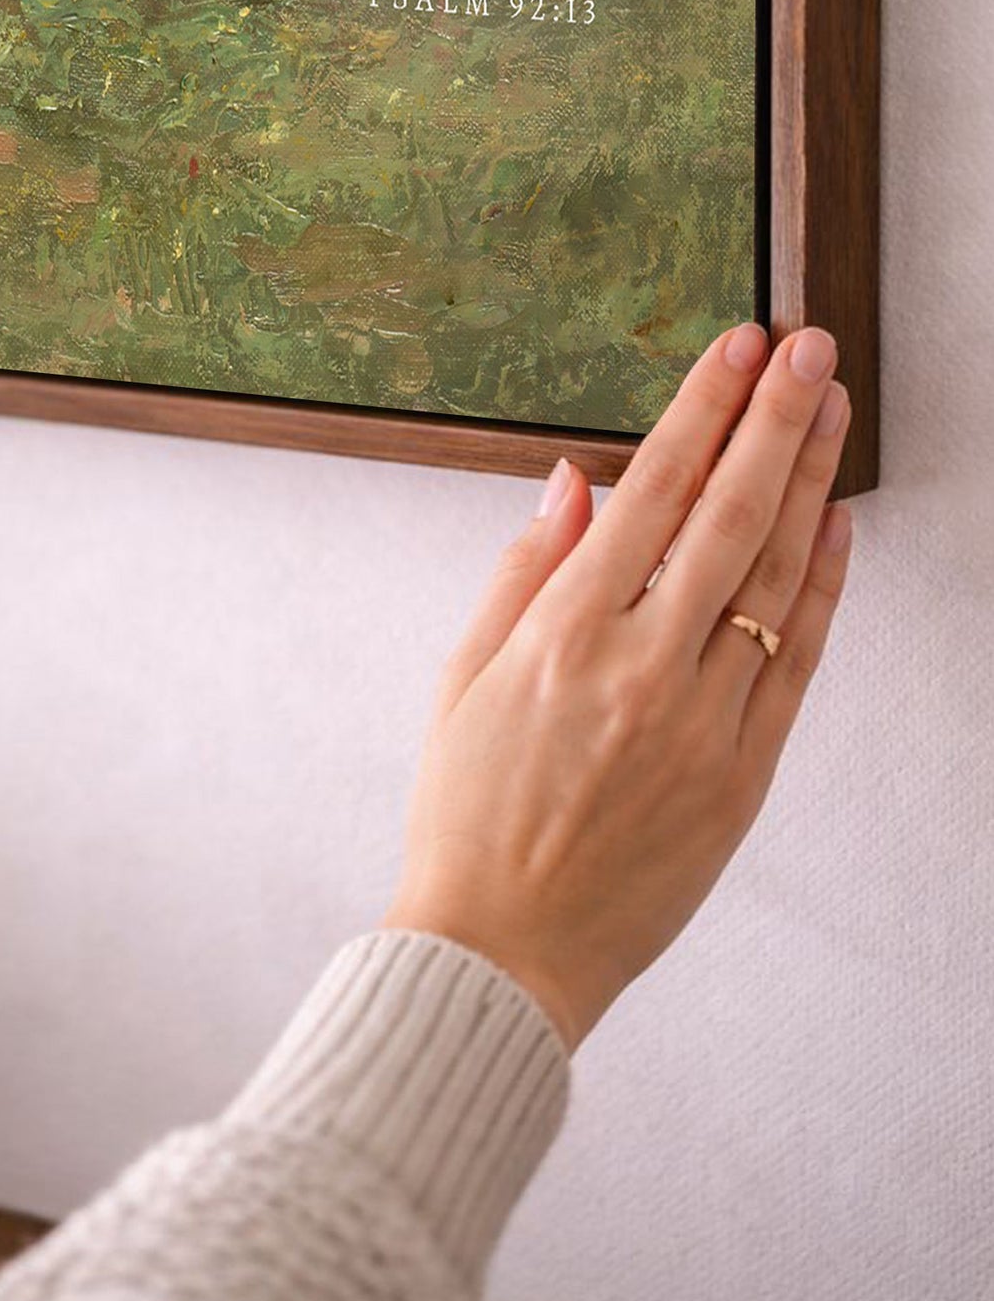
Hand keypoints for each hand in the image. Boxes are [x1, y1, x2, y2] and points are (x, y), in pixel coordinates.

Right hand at [384, 325, 853, 1048]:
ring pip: (773, 578)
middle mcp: (641, 667)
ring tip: (835, 411)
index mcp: (563, 635)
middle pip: (730, 515)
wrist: (501, 952)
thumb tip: (574, 481)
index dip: (704, 408)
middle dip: (777, 419)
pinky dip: (822, 590)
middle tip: (812, 347)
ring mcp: (700, 722)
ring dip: (811, 484)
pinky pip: (793, 664)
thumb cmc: (468, 819)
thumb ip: (524, 573)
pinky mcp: (739, 777)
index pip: (654, 490)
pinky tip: (837, 528)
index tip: (739, 347)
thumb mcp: (463, 680)